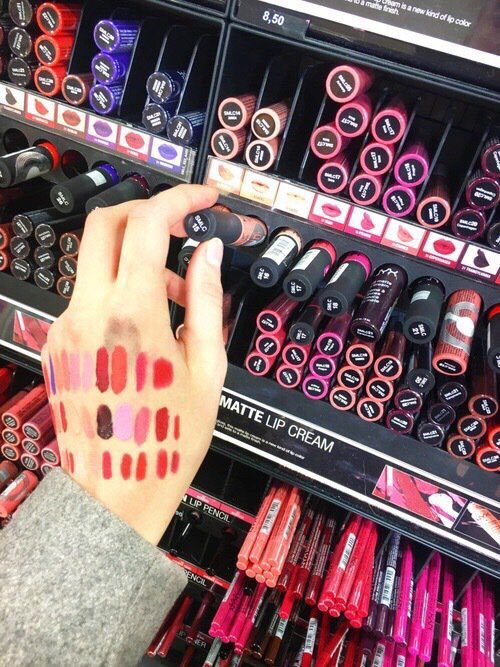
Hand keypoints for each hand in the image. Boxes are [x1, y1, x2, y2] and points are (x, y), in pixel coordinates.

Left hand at [41, 185, 226, 543]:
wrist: (116, 492)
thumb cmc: (165, 441)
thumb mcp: (206, 369)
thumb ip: (207, 301)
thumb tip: (209, 254)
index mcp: (131, 316)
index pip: (148, 224)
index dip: (180, 200)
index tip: (204, 199)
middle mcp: (88, 313)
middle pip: (104, 223)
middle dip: (146, 213)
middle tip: (181, 228)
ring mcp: (65, 328)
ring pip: (96, 260)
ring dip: (136, 259)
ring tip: (175, 300)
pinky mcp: (57, 343)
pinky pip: (87, 294)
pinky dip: (119, 290)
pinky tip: (146, 325)